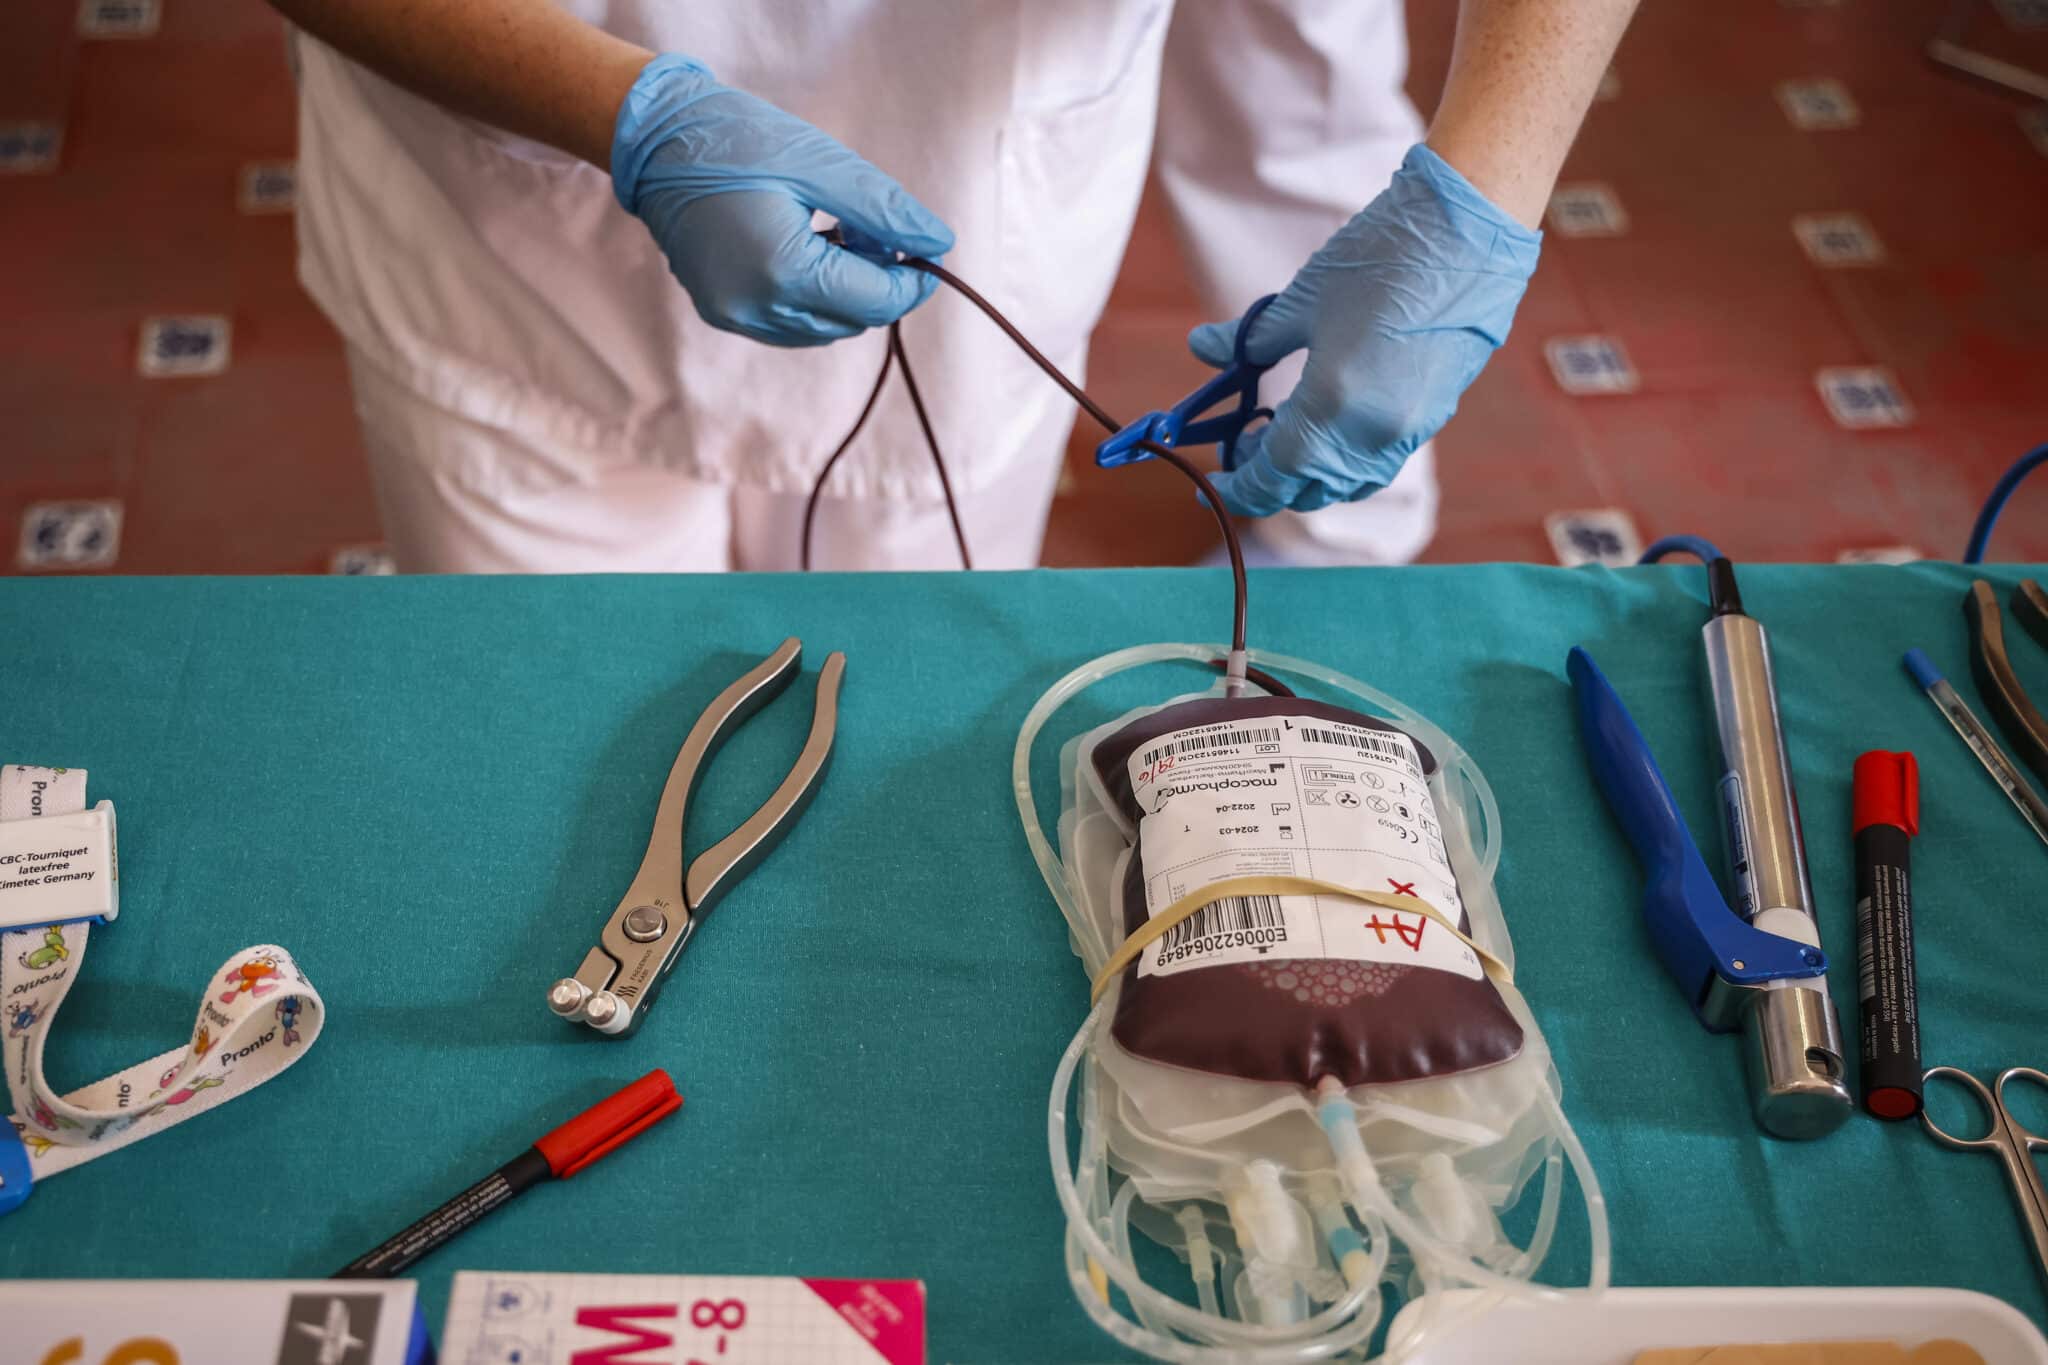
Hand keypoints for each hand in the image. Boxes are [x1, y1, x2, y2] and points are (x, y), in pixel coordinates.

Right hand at [611, 55, 953, 345]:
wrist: (657, 139)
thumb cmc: (739, 139)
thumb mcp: (823, 166)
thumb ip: (885, 211)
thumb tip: (939, 244)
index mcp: (783, 271)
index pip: (875, 301)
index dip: (912, 282)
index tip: (927, 251)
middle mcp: (756, 308)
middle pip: (853, 320)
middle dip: (878, 283)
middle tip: (875, 230)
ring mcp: (735, 316)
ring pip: (825, 329)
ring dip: (846, 292)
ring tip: (839, 235)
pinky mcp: (722, 312)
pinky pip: (791, 324)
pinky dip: (814, 297)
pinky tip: (807, 250)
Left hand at [1189, 144, 1541, 515]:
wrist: (1468, 233)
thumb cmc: (1380, 259)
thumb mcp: (1302, 300)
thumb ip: (1250, 340)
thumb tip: (1202, 347)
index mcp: (1330, 406)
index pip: (1273, 476)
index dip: (1240, 487)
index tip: (1215, 481)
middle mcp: (1370, 433)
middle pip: (1310, 490)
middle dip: (1270, 482)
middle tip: (1242, 448)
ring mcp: (1408, 429)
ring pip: (1348, 483)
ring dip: (1310, 476)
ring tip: (1283, 437)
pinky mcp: (1433, 416)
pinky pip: (1378, 462)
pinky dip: (1344, 461)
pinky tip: (1328, 426)